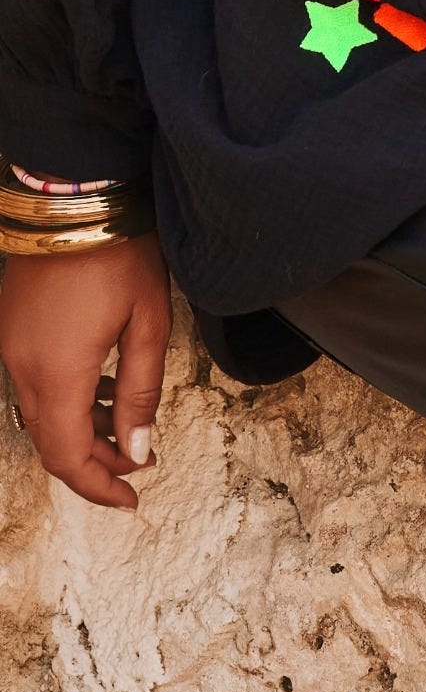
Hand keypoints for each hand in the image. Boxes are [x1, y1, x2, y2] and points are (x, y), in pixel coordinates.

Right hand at [0, 234, 169, 508]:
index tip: (131, 498)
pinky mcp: (11, 325)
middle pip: (51, 440)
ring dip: (80, 429)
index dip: (97, 485)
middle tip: (138, 462)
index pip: (68, 456)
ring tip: (126, 426)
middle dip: (94, 460)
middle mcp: (22, 366)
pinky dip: (66, 398)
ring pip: (41, 412)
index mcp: (57, 372)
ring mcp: (11, 345)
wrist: (75, 193)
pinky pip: (34, 381)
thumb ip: (141, 390)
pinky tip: (100, 388)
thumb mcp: (147, 321)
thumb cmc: (119, 251)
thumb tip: (136, 449)